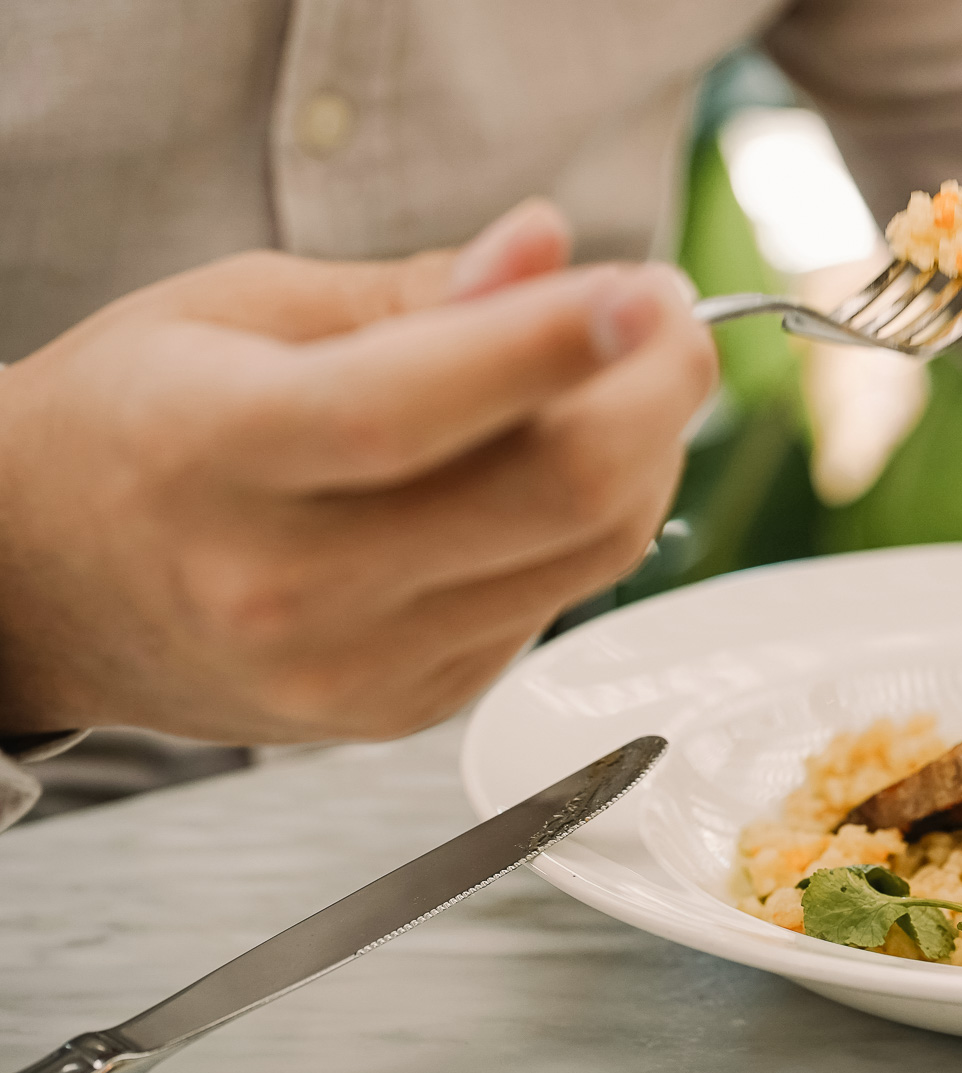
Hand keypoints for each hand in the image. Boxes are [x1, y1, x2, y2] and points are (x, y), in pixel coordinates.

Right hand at [0, 201, 716, 741]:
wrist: (50, 584)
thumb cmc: (137, 421)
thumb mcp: (240, 309)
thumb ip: (413, 290)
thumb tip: (550, 250)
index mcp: (217, 453)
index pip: (414, 408)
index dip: (555, 344)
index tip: (646, 288)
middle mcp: (288, 584)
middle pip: (552, 496)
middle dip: (658, 391)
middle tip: (670, 318)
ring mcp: (356, 667)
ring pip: (589, 551)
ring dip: (648, 450)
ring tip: (628, 374)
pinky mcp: (411, 705)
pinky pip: (558, 599)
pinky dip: (593, 519)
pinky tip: (562, 461)